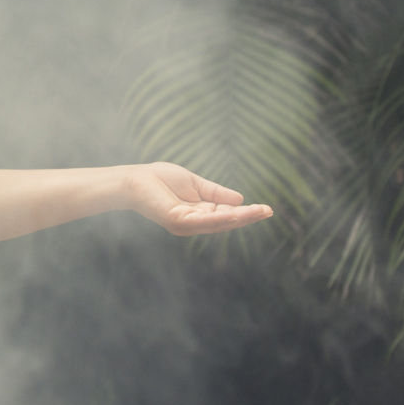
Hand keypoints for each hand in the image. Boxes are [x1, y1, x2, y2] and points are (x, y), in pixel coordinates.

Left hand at [126, 162, 271, 234]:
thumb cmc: (160, 180)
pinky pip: (203, 220)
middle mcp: (194, 223)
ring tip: (259, 212)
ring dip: (240, 218)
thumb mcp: (196, 185)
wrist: (134, 180)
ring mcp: (186, 224)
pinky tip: (235, 214)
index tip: (265, 209)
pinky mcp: (177, 221)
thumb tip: (240, 200)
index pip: (226, 216)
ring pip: (218, 223)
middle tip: (268, 211)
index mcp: (199, 214)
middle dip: (248, 217)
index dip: (245, 213)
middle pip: (226, 222)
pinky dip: (220, 218)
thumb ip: (216, 193)